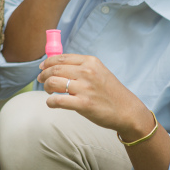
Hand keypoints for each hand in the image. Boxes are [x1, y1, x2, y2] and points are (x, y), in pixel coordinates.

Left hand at [37, 54, 151, 138]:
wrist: (128, 112)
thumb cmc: (111, 92)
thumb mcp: (99, 72)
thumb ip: (80, 67)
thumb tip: (55, 64)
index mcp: (90, 62)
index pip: (61, 58)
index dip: (48, 62)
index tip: (42, 67)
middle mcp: (87, 72)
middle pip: (54, 69)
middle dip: (44, 74)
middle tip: (41, 79)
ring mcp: (85, 88)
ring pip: (53, 82)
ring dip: (46, 86)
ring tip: (48, 91)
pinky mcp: (84, 104)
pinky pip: (58, 100)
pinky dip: (50, 102)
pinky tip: (51, 103)